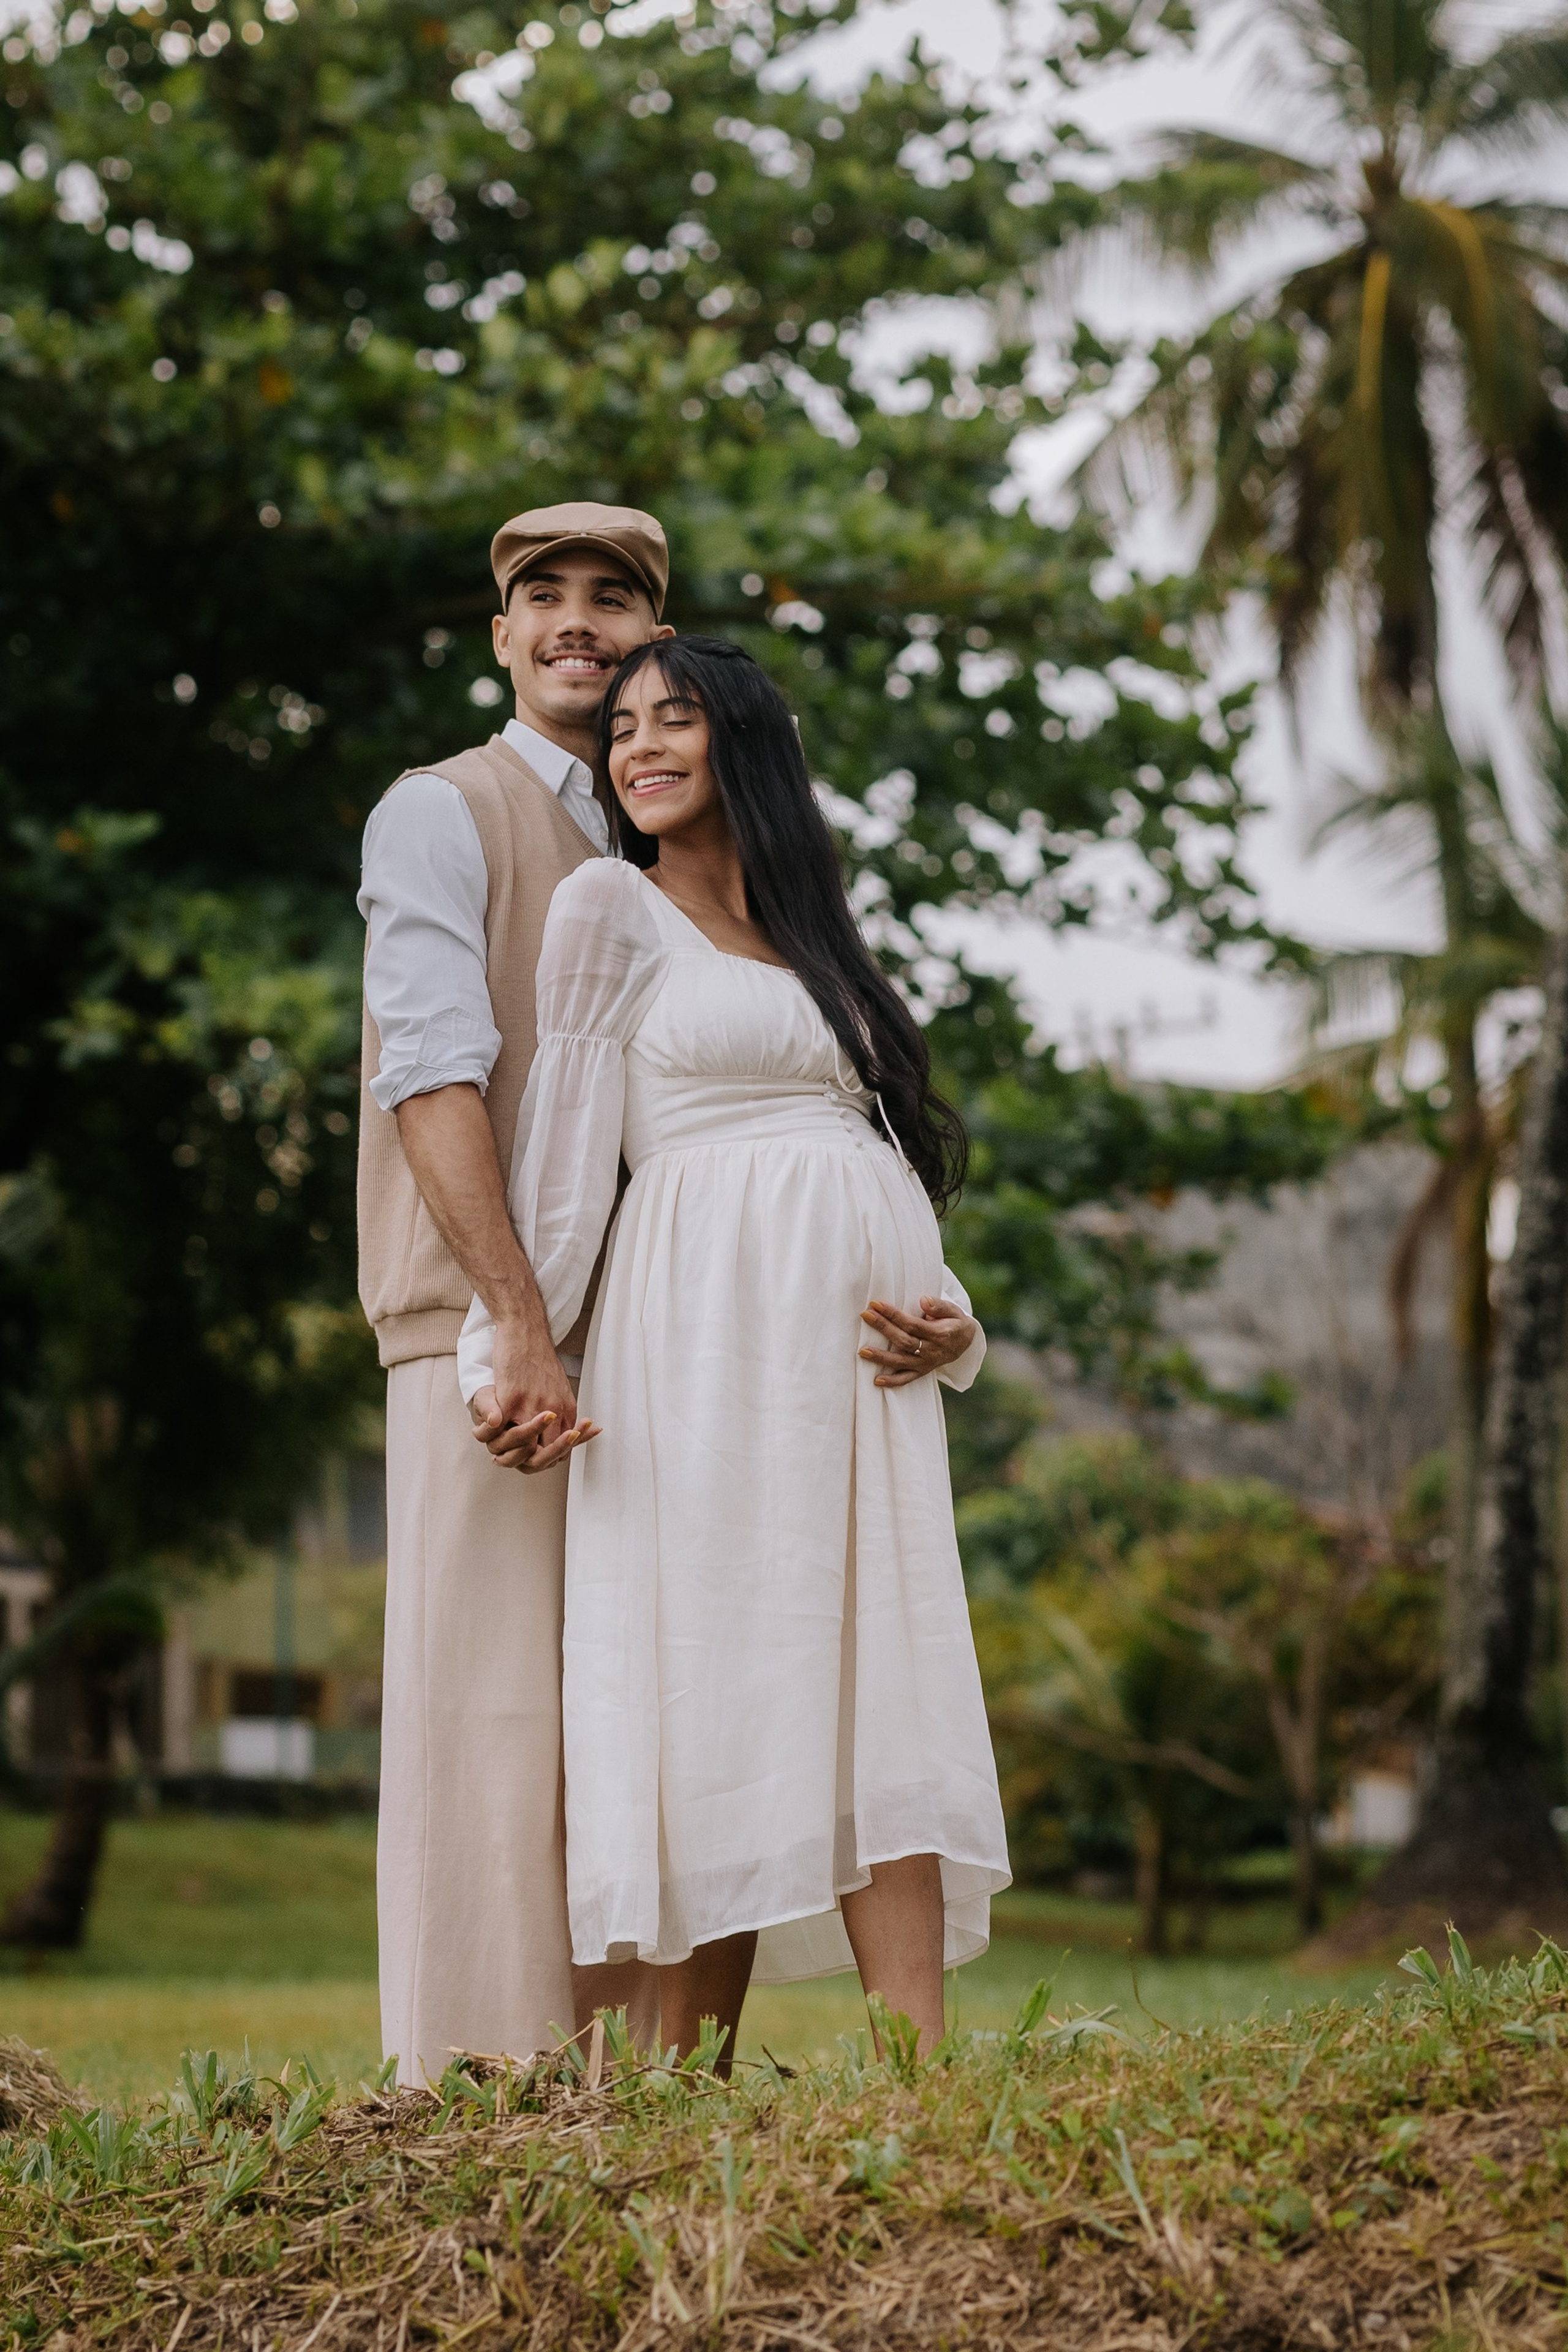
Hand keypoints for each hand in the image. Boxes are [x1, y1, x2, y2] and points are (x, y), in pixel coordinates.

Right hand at [472, 1314, 598, 1473]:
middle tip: (523, 1460)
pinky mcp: (510, 1398)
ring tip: (503, 1450)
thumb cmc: (540, 1358)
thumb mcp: (561, 1387)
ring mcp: (531, 1406)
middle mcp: (552, 1411)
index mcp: (565, 1409)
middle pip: (545, 1455)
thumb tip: (566, 1432)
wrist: (526, 1330)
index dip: (551, 1459)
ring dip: (512, 1452)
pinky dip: (497, 1434)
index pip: (562, 1449)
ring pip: (524, 1447)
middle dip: (532, 1462)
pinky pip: (503, 1428)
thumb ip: (561, 1412)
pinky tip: (494, 1431)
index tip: (542, 1458)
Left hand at [858, 1295, 977, 1387]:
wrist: (965, 1342)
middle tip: (865, 1315)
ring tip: (862, 1351)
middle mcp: (932, 1351)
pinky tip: (876, 1380)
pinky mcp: (922, 1372)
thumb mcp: (953, 1310)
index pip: (912, 1324)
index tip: (876, 1304)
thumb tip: (923, 1301)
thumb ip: (939, 1305)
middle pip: (903, 1341)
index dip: (894, 1315)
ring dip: (881, 1357)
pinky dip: (892, 1382)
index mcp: (939, 1334)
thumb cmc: (954, 1322)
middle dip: (883, 1327)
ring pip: (901, 1361)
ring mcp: (926, 1364)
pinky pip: (906, 1379)